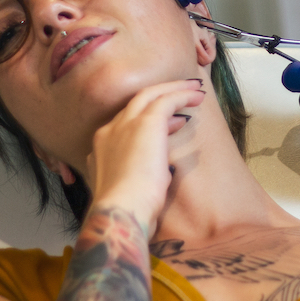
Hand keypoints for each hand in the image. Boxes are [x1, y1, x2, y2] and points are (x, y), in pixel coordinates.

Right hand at [86, 79, 205, 231]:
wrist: (122, 211)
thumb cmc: (128, 210)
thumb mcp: (128, 188)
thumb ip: (137, 174)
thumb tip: (160, 170)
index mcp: (102, 148)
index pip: (125, 124)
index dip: (147, 120)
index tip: (171, 123)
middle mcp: (110, 131)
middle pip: (135, 104)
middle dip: (159, 96)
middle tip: (181, 94)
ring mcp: (125, 125)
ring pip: (149, 95)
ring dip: (173, 90)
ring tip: (194, 89)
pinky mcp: (146, 122)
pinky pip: (166, 100)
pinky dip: (182, 94)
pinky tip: (197, 96)